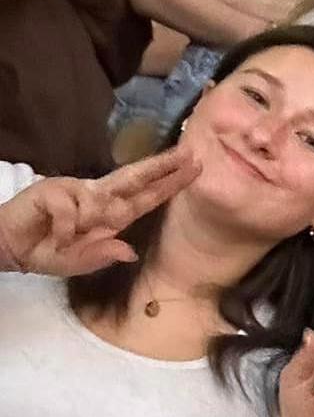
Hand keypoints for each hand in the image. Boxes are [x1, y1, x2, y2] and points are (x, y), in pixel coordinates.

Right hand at [0, 143, 199, 276]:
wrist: (13, 248)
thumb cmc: (49, 252)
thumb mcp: (80, 262)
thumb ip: (103, 255)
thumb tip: (129, 251)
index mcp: (110, 215)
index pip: (146, 197)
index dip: (169, 184)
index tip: (193, 170)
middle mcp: (97, 198)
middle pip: (135, 178)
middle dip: (162, 166)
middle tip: (188, 154)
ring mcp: (76, 190)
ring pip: (100, 203)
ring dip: (86, 225)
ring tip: (66, 238)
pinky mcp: (53, 190)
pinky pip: (71, 212)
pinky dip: (64, 229)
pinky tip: (55, 235)